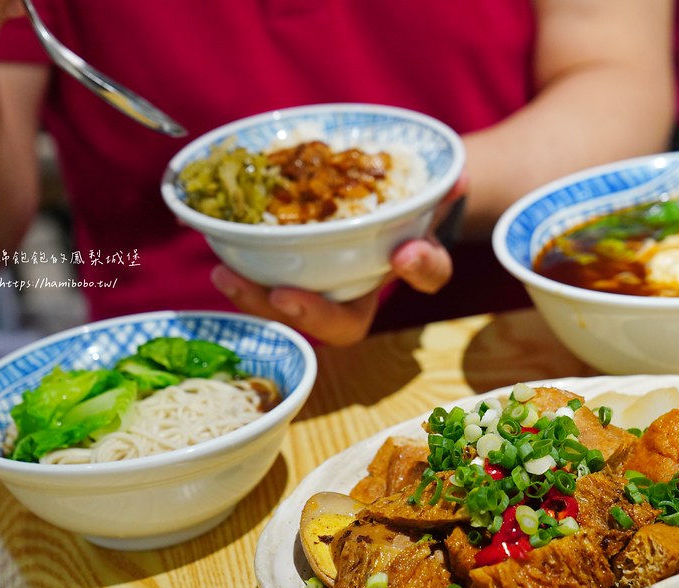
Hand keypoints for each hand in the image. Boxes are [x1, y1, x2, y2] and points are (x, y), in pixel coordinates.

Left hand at [210, 174, 466, 345]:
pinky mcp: (285, 278)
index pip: (423, 278)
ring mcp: (321, 291)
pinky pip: (263, 290)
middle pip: (338, 323)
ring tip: (226, 276)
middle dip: (309, 313)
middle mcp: (362, 292)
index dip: (417, 270)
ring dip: (258, 298)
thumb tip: (459, 172)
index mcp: (406, 268)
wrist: (368, 210)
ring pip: (292, 312)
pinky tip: (219, 261)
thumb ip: (440, 189)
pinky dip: (241, 276)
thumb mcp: (426, 197)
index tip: (405, 254)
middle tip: (282, 295)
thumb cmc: (398, 208)